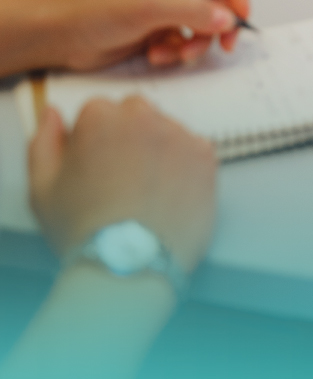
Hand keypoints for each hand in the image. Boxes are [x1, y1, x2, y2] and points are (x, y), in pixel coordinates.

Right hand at [29, 96, 215, 269]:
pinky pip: (194, 150)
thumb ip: (44, 142)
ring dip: (157, 149)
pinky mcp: (205, 157)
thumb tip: (53, 115)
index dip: (94, 141)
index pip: (98, 112)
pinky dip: (184, 166)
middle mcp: (142, 117)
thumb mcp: (42, 188)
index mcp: (100, 117)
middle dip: (127, 137)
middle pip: (135, 114)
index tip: (95, 166)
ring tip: (146, 193)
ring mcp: (177, 135)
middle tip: (121, 178)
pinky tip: (168, 195)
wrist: (128, 266)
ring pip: (166, 131)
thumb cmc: (83, 231)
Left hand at [41, 0, 249, 73]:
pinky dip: (177, 52)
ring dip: (195, 43)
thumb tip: (225, 16)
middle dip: (219, 23)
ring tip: (175, 52)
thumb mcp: (145, 6)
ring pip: (205, 24)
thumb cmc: (91, 9)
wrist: (61, 37)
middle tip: (222, 44)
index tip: (240, 16)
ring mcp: (167, 6)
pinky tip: (156, 54)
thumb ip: (189, 11)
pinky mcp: (160, 29)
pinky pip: (186, 41)